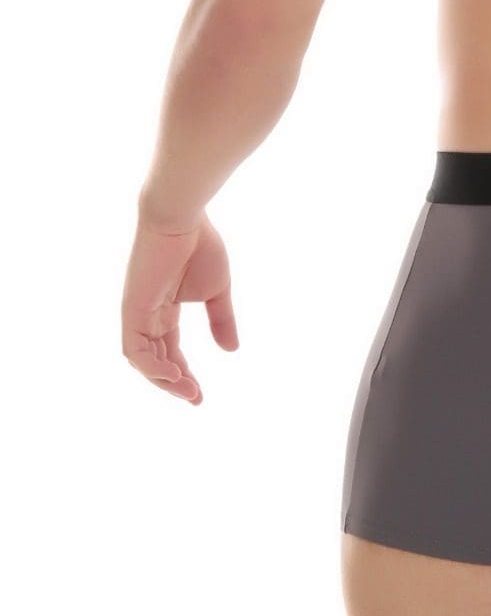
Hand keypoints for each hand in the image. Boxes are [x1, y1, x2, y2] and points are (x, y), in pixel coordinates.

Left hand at [120, 207, 238, 404]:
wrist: (181, 216)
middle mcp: (146, 315)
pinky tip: (174, 374)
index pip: (168, 350)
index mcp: (164, 310)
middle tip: (196, 398)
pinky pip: (135, 349)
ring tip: (189, 390)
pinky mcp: (132, 309)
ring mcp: (137, 313)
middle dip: (174, 383)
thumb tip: (232, 350)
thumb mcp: (217, 290)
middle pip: (155, 360)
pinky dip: (152, 366)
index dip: (183, 374)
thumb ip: (221, 320)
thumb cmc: (200, 245)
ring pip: (142, 360)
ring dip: (164, 379)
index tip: (200, 396)